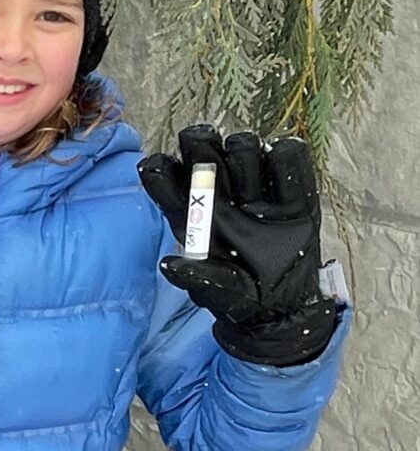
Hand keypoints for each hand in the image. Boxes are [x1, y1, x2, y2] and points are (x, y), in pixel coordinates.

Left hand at [137, 127, 340, 366]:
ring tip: (250, 174)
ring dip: (242, 149)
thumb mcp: (218, 292)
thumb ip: (197, 276)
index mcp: (193, 216)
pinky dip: (285, 153)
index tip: (158, 166)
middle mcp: (221, 196)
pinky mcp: (292, 194)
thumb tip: (168, 265)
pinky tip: (279, 162)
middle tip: (203, 144)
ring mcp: (255, 190)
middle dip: (200, 143)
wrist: (283, 307)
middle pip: (203, 151)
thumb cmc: (239, 298)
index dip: (160, 171)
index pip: (167, 182)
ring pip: (243, 146)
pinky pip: (289, 158)